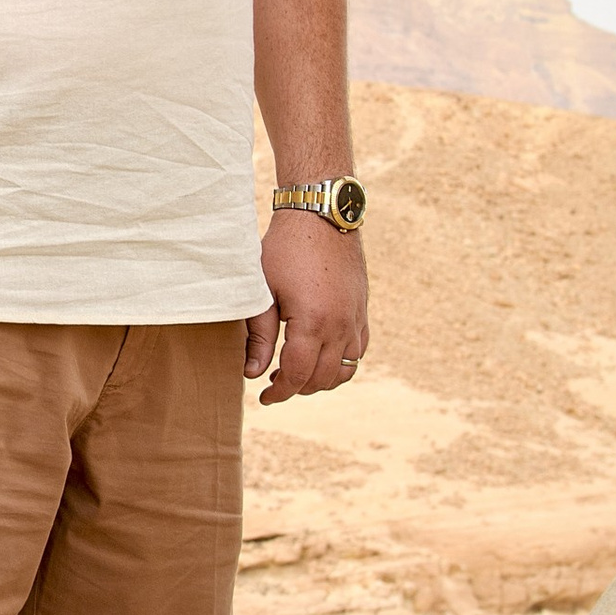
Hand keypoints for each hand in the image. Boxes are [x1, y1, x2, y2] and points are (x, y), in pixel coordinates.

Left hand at [247, 210, 369, 403]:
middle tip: (273, 383)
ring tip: (296, 372)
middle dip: (297, 388)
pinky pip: (358, 351)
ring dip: (321, 379)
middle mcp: (340, 325)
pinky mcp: (362, 311)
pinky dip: (341, 363)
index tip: (264, 397)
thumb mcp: (262, 290)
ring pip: (345, 370)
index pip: (297, 375)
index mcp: (313, 322)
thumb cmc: (284, 250)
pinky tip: (320, 356)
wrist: (321, 217)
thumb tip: (253, 373)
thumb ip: (259, 335)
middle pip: (322, 378)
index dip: (279, 392)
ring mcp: (356, 319)